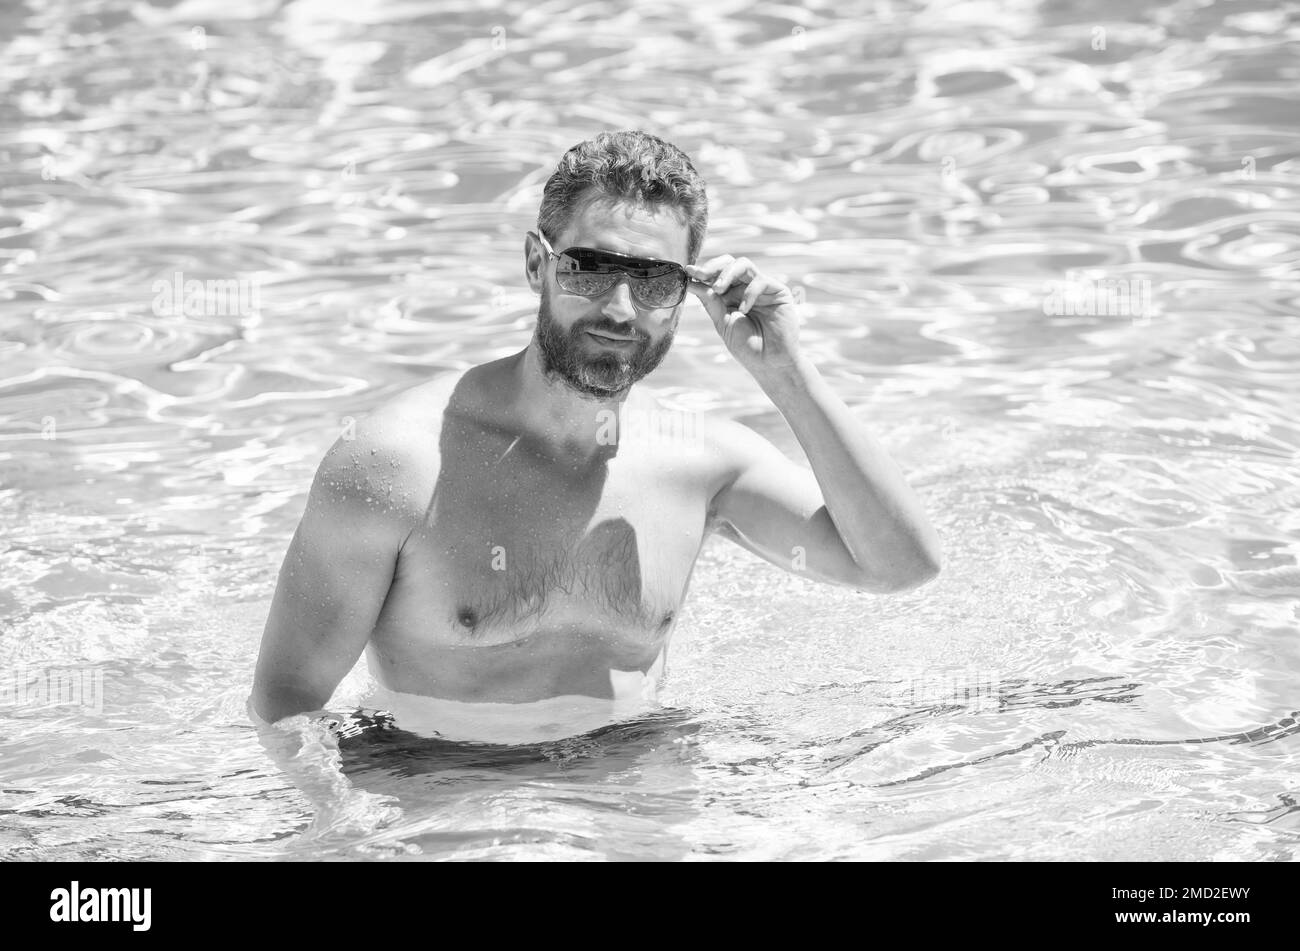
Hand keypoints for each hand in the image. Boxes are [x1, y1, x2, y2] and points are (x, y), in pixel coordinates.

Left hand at [685, 254, 803, 378]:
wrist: (770, 363)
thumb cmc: (747, 347)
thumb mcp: (722, 322)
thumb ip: (710, 300)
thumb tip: (690, 282)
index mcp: (730, 296)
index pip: (716, 275)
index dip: (702, 272)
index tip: (688, 272)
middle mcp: (745, 288)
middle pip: (729, 263)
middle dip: (713, 267)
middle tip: (701, 275)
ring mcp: (761, 288)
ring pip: (743, 265)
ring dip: (727, 273)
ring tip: (719, 288)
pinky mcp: (778, 291)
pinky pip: (760, 281)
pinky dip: (749, 293)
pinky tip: (744, 310)